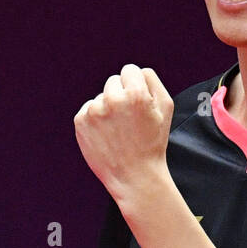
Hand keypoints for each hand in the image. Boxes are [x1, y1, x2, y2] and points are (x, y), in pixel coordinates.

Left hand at [73, 63, 174, 204]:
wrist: (134, 177)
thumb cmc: (152, 142)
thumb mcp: (166, 108)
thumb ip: (152, 81)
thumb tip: (135, 71)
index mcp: (135, 94)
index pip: (129, 70)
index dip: (135, 86)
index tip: (138, 103)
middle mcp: (113, 99)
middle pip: (113, 81)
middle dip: (121, 96)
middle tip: (129, 121)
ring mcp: (94, 111)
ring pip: (100, 97)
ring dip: (108, 108)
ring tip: (118, 131)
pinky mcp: (80, 122)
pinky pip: (88, 109)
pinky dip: (96, 120)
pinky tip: (106, 135)